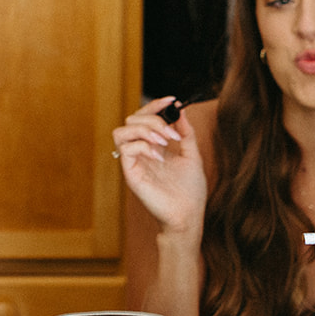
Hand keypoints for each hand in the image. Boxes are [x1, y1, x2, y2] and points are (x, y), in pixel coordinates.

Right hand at [111, 95, 206, 234]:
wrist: (188, 215)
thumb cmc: (190, 191)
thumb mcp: (192, 155)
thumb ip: (185, 133)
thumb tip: (180, 110)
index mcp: (154, 145)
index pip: (145, 116)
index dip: (156, 105)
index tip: (172, 100)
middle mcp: (141, 150)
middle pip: (132, 119)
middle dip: (153, 118)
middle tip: (172, 133)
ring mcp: (134, 161)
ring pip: (122, 130)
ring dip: (144, 129)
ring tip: (164, 141)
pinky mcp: (130, 172)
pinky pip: (125, 148)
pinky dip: (143, 146)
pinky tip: (160, 157)